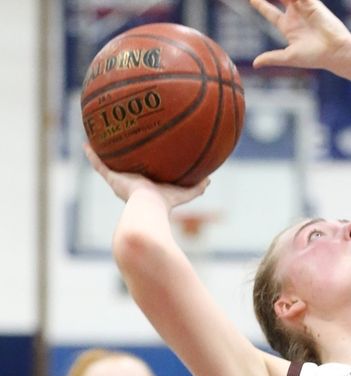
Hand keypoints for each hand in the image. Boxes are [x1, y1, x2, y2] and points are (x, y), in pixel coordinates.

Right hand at [83, 142, 208, 209]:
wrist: (149, 208)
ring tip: (100, 139)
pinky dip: (92, 155)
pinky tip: (86, 142)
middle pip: (124, 169)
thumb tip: (210, 179)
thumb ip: (196, 187)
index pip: (142, 176)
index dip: (142, 168)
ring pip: (109, 164)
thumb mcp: (183, 193)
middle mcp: (129, 184)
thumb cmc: (166, 203)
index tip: (142, 158)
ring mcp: (118, 180)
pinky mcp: (111, 178)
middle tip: (120, 146)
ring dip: (104, 153)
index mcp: (144, 187)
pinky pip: (98, 164)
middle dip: (122, 159)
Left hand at [250, 0, 350, 70]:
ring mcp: (304, 7)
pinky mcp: (312, 2)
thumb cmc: (314, 57)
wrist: (335, 51)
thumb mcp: (288, 57)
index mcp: (288, 27)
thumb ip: (271, 58)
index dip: (260, 4)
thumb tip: (254, 64)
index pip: (270, 12)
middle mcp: (295, 15)